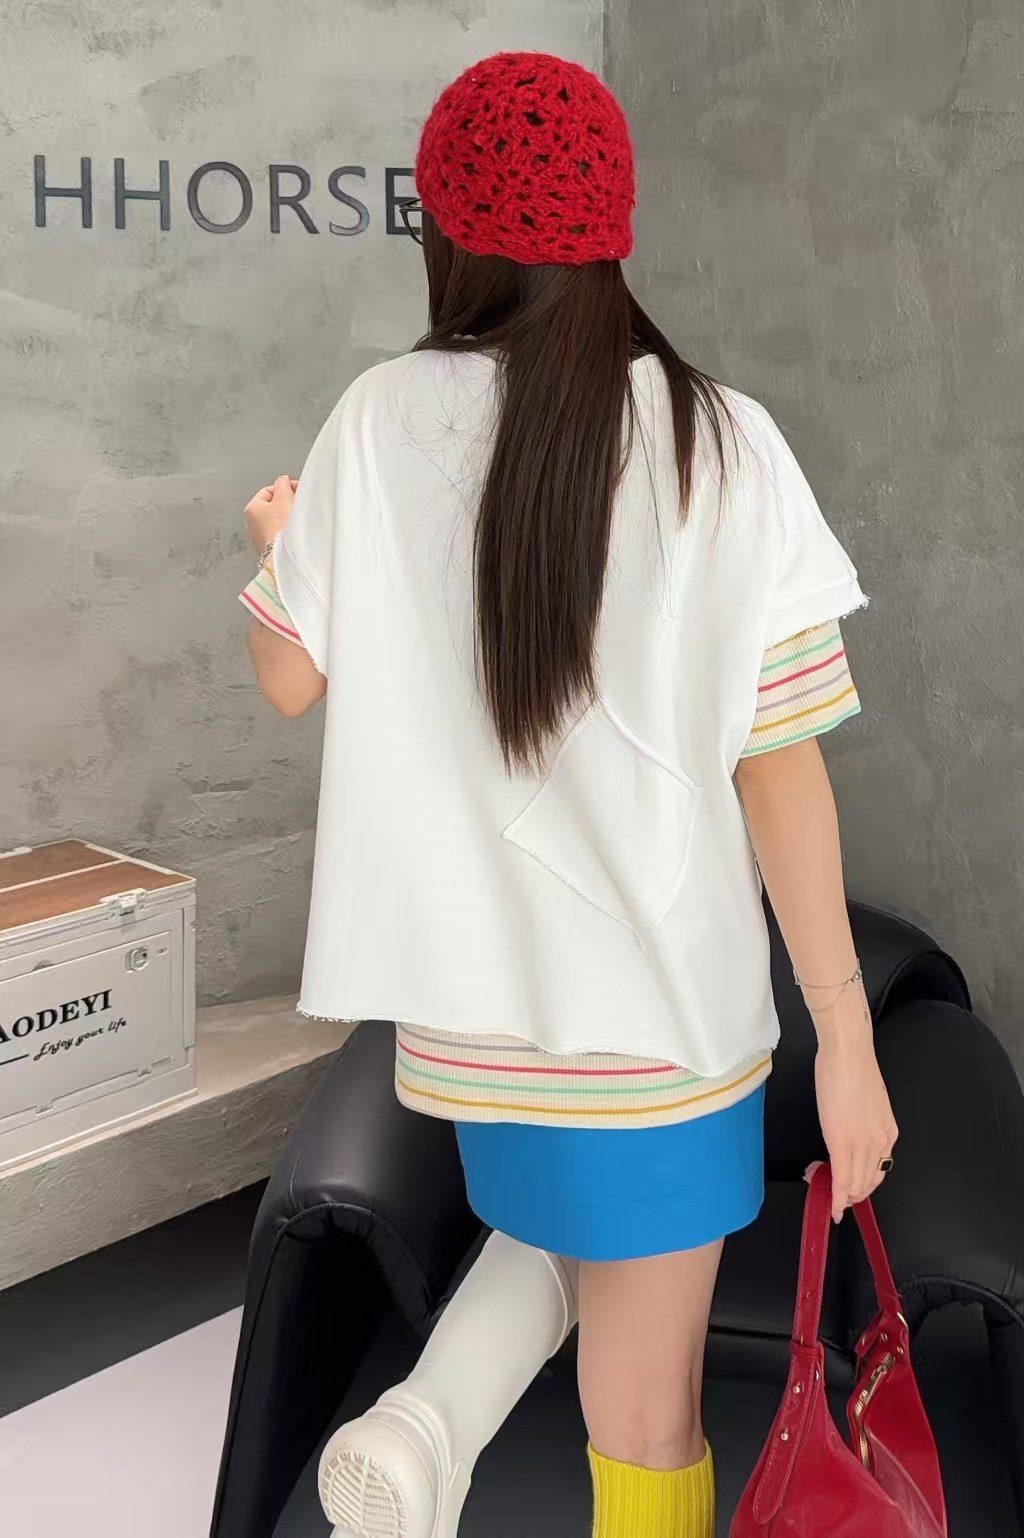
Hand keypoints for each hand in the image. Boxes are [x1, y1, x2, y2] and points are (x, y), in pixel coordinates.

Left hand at [244, 474, 298, 555]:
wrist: (284, 555)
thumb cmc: (281, 528)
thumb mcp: (284, 497)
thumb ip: (283, 484)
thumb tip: (282, 481)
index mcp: (251, 508)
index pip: (269, 491)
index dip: (284, 489)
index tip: (297, 491)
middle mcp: (251, 524)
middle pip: (273, 506)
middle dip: (287, 504)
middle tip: (298, 505)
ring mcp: (259, 538)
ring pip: (276, 521)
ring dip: (288, 519)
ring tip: (297, 521)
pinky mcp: (269, 549)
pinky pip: (279, 535)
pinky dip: (287, 533)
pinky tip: (294, 534)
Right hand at [811, 1005, 898, 1221]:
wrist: (848, 1053)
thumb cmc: (854, 1068)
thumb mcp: (868, 1103)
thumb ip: (862, 1125)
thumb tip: (849, 1136)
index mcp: (888, 1133)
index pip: (877, 1171)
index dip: (860, 1185)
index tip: (846, 1188)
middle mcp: (880, 1142)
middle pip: (867, 1182)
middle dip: (848, 1193)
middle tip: (827, 1186)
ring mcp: (863, 1144)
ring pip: (856, 1184)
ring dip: (840, 1194)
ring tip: (821, 1186)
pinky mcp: (842, 1141)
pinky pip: (842, 1178)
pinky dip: (836, 1196)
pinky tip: (831, 1205)